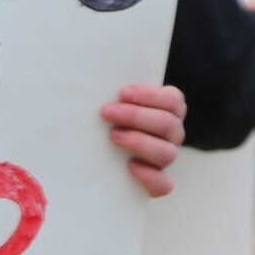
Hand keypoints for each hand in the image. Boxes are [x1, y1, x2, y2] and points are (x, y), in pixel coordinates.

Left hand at [102, 83, 184, 197]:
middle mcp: (170, 134)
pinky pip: (164, 184)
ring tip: (113, 136)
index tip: (123, 93)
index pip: (173, 100)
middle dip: (137, 116)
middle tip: (107, 112)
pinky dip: (150, 176)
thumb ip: (107, 88)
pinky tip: (129, 166)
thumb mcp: (108, 98)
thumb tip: (80, 70)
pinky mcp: (156, 183)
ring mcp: (164, 158)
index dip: (151, 96)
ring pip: (168, 152)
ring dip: (140, 142)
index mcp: (166, 110)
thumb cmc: (101, 117)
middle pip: (169, 124)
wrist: (95, 156)